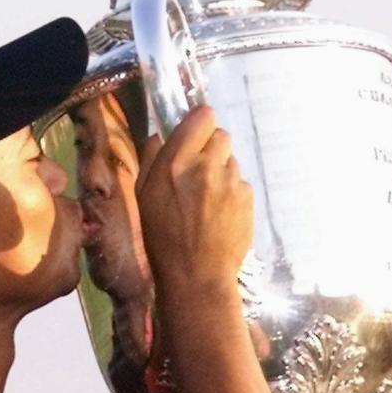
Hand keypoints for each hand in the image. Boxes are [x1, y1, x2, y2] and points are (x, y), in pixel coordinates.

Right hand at [136, 106, 252, 298]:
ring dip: (222, 172)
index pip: (203, 117)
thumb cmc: (162, 238)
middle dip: (211, 148)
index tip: (194, 136)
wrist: (196, 275)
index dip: (200, 124)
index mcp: (176, 162)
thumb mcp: (143, 197)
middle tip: (199, 171)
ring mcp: (232, 182)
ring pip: (231, 161)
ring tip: (208, 200)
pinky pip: (241, 183)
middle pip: (221, 135)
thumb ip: (152, 160)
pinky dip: (232, 193)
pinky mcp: (248, 198)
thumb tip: (161, 137)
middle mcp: (207, 166)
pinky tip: (220, 214)